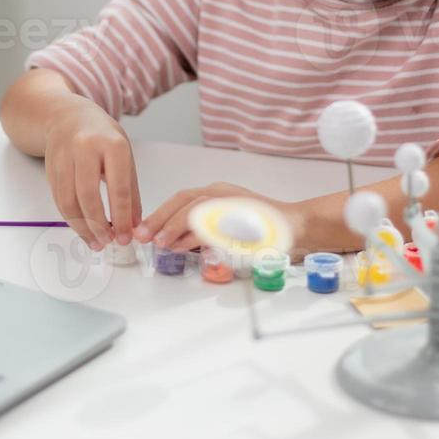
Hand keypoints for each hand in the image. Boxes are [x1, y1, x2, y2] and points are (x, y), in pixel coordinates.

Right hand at [42, 99, 141, 251]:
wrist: (67, 115)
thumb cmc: (102, 136)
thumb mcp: (124, 155)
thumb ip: (130, 190)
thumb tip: (134, 225)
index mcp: (112, 145)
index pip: (119, 189)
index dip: (122, 218)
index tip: (126, 237)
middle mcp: (85, 149)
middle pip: (89, 197)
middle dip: (99, 226)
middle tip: (109, 242)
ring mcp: (64, 157)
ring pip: (69, 201)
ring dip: (82, 227)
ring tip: (95, 241)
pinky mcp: (50, 168)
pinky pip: (58, 199)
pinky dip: (70, 218)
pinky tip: (82, 228)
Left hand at [134, 181, 306, 251]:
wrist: (296, 225)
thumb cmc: (261, 228)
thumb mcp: (224, 228)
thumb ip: (200, 232)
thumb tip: (174, 243)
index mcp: (216, 193)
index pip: (181, 199)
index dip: (159, 213)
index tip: (143, 229)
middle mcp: (222, 193)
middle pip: (184, 200)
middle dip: (160, 218)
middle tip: (143, 236)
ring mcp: (234, 201)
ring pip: (197, 208)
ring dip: (175, 226)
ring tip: (160, 242)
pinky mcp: (244, 214)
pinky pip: (216, 222)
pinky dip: (197, 234)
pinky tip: (184, 246)